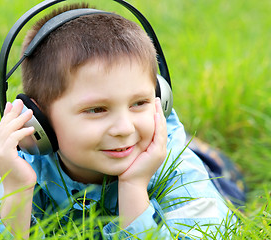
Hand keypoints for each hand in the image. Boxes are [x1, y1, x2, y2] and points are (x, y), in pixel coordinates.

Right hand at [0, 99, 36, 192]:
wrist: (18, 190)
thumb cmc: (21, 174)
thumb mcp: (18, 156)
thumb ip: (16, 144)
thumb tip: (20, 131)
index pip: (1, 127)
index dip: (7, 115)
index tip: (12, 104)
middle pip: (4, 126)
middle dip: (13, 112)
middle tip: (20, 102)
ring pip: (8, 130)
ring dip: (20, 119)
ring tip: (29, 112)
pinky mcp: (6, 155)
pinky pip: (14, 139)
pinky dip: (22, 132)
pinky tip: (30, 128)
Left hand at [117, 98, 166, 227]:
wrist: (131, 184)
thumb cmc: (127, 170)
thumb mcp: (130, 153)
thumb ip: (131, 143)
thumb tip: (123, 133)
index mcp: (154, 148)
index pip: (156, 128)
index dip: (155, 116)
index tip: (152, 104)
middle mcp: (159, 148)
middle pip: (160, 126)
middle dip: (158, 112)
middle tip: (156, 99)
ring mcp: (160, 151)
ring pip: (161, 129)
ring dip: (159, 115)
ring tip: (156, 102)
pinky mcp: (157, 153)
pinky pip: (159, 135)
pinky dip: (157, 124)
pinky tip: (154, 114)